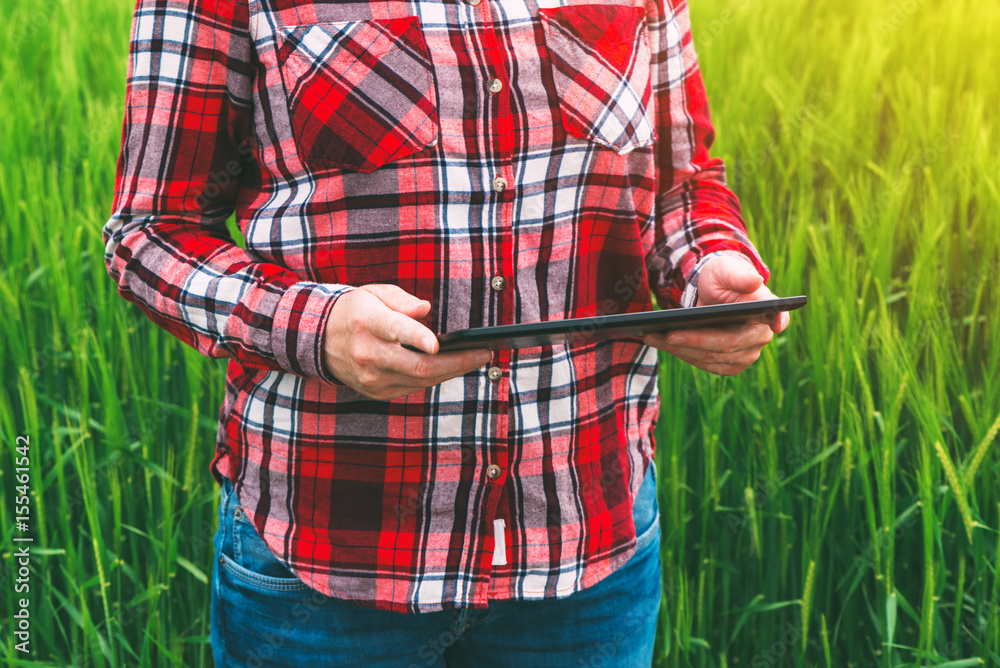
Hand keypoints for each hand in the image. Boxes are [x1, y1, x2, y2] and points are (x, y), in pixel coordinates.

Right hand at [322, 284, 491, 399]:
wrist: (320, 341)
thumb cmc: (355, 311)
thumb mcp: (373, 293)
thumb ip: (401, 299)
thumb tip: (425, 309)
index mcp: (366, 322)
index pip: (394, 330)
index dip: (416, 337)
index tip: (437, 344)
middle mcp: (367, 353)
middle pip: (417, 365)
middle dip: (456, 362)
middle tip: (483, 353)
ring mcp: (371, 377)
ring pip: (421, 380)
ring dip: (452, 371)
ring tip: (476, 358)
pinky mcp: (376, 391)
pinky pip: (413, 387)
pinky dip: (434, 377)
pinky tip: (452, 367)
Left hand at [643, 255, 789, 375]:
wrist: (712, 293)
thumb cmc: (722, 277)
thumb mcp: (726, 269)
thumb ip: (739, 275)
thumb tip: (754, 281)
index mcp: (768, 310)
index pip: (777, 317)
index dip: (777, 321)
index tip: (776, 325)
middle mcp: (761, 336)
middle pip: (728, 344)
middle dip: (694, 340)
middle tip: (665, 333)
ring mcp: (747, 354)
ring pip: (712, 358)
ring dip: (680, 349)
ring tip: (652, 337)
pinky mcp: (729, 364)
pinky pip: (705, 364)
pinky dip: (682, 354)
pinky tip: (661, 343)